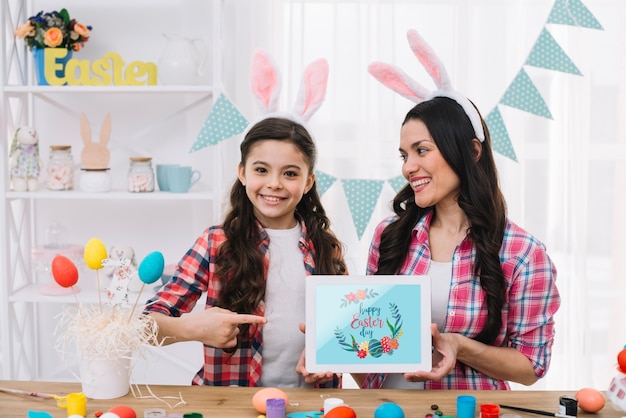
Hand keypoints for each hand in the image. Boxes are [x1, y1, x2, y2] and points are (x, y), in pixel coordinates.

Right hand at [151, 307, 266, 348]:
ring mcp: (225, 338)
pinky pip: (232, 341)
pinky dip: (229, 338)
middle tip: (220, 322)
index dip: (256, 319)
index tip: (265, 320)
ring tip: (217, 329)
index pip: (245, 319)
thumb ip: (229, 312)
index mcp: (226, 319)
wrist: (191, 329)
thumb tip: (237, 317)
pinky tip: (220, 336)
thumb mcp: (216, 310)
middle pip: (238, 326)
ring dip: (230, 331)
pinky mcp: (222, 345)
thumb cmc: (202, 318)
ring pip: (235, 333)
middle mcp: (227, 330)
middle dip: (233, 324)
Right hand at [295, 323, 333, 385]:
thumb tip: (301, 324)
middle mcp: (310, 369)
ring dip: (324, 379)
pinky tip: (337, 374)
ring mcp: (318, 373)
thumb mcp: (313, 338)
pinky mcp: (326, 375)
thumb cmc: (316, 345)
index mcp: (304, 361)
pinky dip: (332, 377)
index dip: (302, 371)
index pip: (299, 368)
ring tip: (330, 373)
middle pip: (308, 378)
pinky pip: (328, 379)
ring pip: (318, 380)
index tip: (306, 372)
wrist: (328, 348)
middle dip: (314, 377)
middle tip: (321, 374)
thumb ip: (307, 331)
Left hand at [404, 323, 456, 381]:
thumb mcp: (443, 338)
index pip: (437, 374)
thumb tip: (432, 326)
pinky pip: (423, 373)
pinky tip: (406, 372)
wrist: (452, 345)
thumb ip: (437, 334)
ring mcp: (436, 370)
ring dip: (414, 377)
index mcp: (447, 365)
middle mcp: (441, 370)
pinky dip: (415, 374)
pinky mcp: (431, 369)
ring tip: (404, 374)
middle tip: (406, 374)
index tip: (418, 372)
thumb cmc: (448, 343)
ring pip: (425, 377)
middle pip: (429, 377)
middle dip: (417, 377)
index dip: (427, 375)